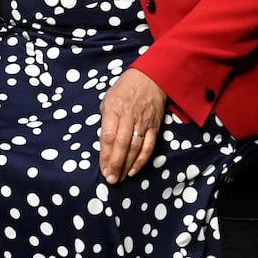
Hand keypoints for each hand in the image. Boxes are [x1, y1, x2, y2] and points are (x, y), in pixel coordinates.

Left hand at [97, 67, 165, 183]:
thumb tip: (105, 143)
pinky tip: (134, 171)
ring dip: (127, 165)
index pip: (108, 136)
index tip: (102, 169)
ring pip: (135, 148)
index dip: (105, 155)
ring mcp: (143, 122)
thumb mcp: (108, 100)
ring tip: (119, 178)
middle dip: (115, 164)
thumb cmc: (125, 89)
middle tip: (110, 179)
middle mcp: (129, 117)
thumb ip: (106, 121)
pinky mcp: (155, 126)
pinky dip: (142, 160)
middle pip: (121, 144)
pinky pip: (149, 146)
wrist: (151, 78)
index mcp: (114, 109)